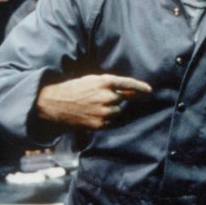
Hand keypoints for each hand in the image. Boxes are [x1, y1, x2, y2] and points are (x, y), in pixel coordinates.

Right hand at [36, 74, 151, 129]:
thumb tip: (130, 92)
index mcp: (105, 82)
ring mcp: (104, 111)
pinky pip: (111, 121)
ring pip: (118, 111)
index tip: (149, 91)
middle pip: (123, 99)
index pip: (129, 84)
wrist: (56, 102)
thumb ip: (111, 85)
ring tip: (95, 106)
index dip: (141, 87)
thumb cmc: (76, 88)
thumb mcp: (93, 80)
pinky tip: (93, 114)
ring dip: (111, 109)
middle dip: (117, 99)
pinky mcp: (100, 124)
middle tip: (103, 98)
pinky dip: (106, 119)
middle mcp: (107, 97)